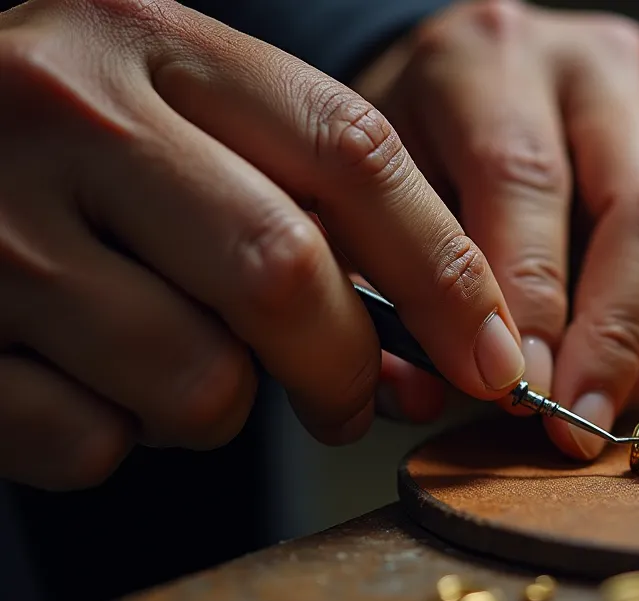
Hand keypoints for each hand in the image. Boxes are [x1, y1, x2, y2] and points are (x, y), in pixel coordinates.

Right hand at [0, 0, 525, 489]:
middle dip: (346, 367)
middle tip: (352, 400)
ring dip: (222, 407)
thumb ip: (297, 194)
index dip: (445, 271)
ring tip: (179, 366)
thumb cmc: (64, 139)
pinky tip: (84, 382)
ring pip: (196, 380)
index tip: (493, 358)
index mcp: (151, 39)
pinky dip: (115, 440)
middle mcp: (68, 113)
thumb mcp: (171, 107)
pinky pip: (90, 442)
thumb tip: (443, 348)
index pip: (350, 151)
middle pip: (282, 271)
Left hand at [357, 0, 638, 458]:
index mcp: (489, 55)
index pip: (525, 176)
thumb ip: (390, 286)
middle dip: (613, 334)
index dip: (530, 295)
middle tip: (576, 421)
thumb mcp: (367, 200)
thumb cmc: (405, 155)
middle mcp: (593, 64)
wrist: (451, 95)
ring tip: (598, 406)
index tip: (518, 388)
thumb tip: (439, 392)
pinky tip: (629, 370)